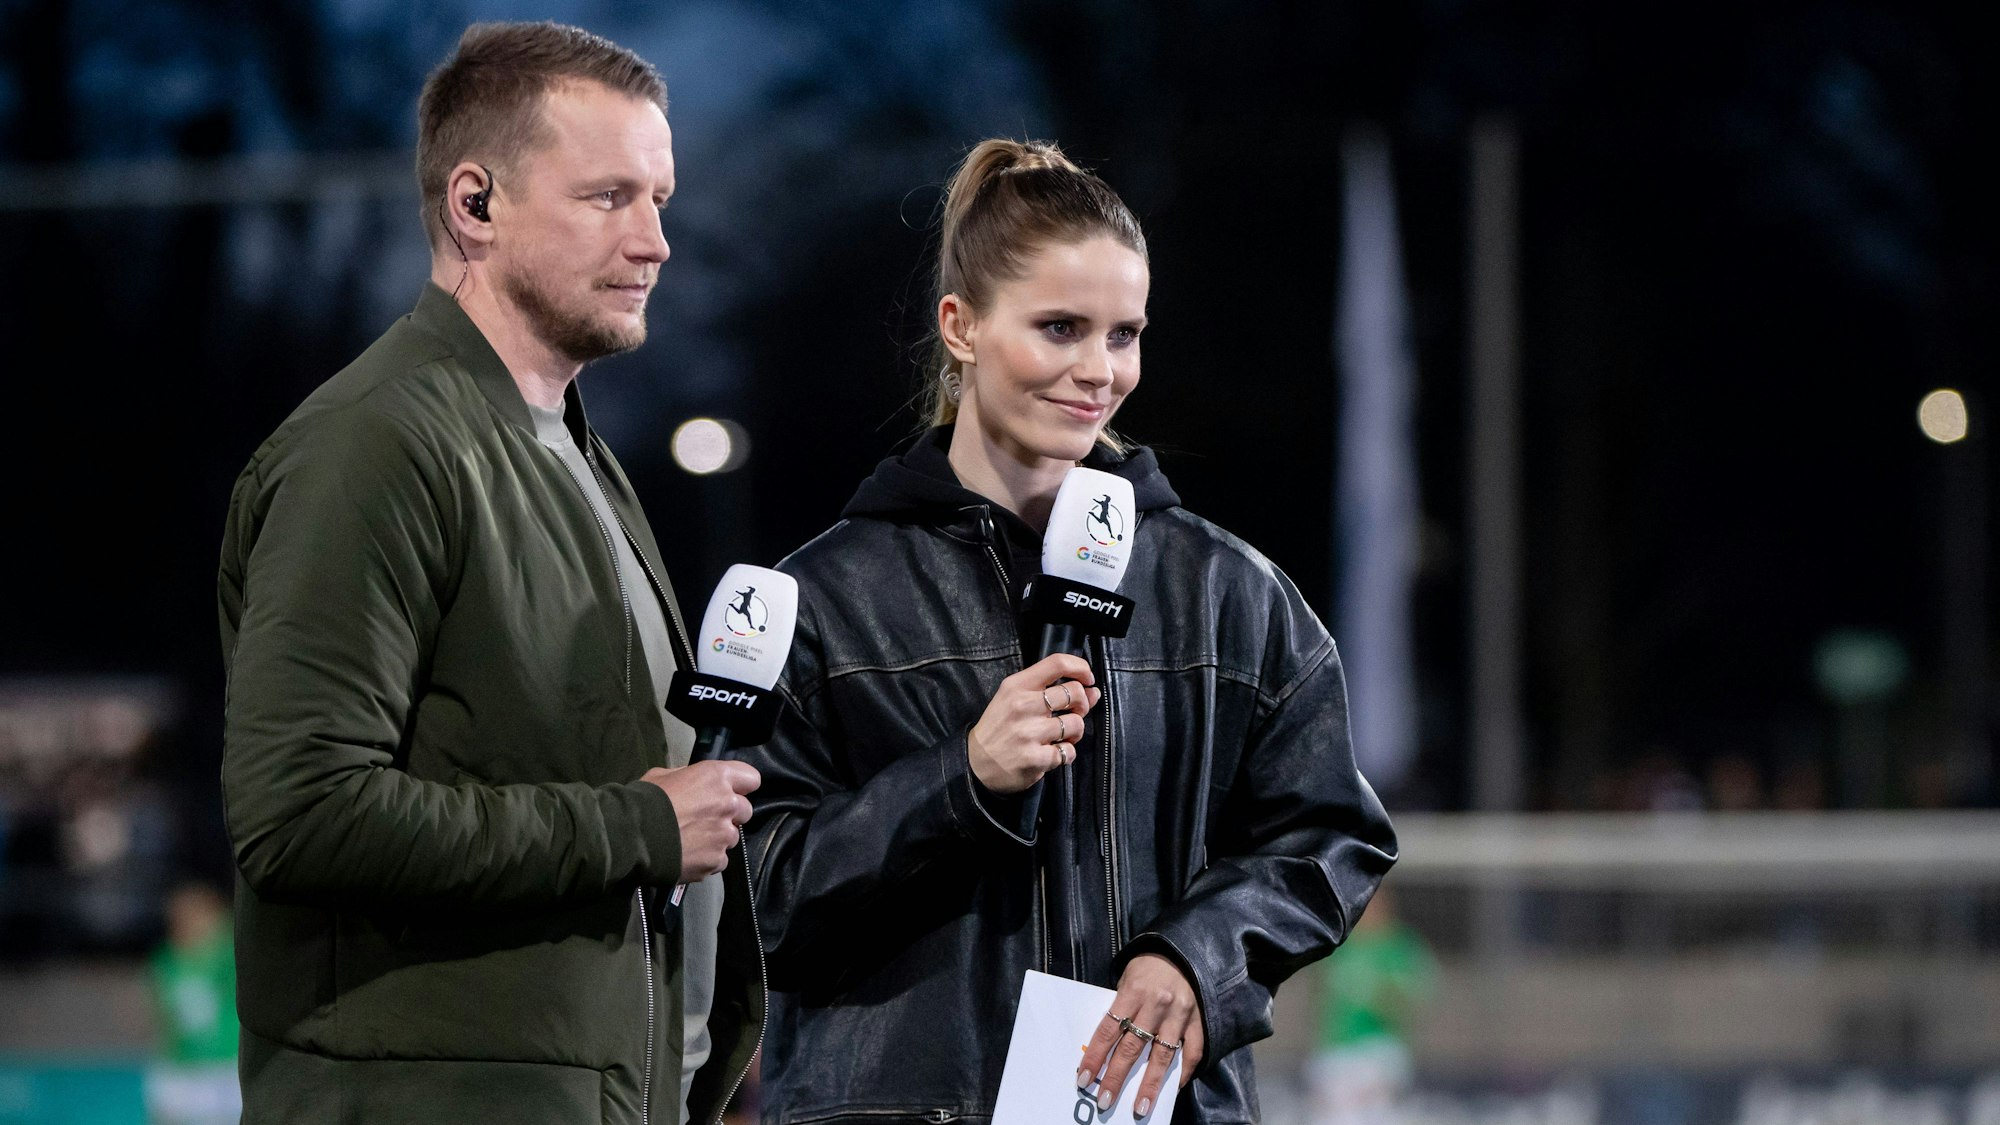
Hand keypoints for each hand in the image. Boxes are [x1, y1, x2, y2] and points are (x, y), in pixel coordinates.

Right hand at [641, 760, 759, 881]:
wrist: (631, 838)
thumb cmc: (645, 800)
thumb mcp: (664, 775)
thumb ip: (688, 777)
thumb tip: (694, 783)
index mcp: (717, 777)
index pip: (751, 778)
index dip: (741, 786)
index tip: (731, 791)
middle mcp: (728, 805)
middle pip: (745, 810)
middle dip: (730, 814)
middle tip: (706, 818)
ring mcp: (725, 835)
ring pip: (732, 837)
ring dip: (718, 838)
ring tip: (692, 840)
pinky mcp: (716, 861)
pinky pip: (720, 859)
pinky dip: (707, 858)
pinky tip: (688, 856)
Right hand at [968, 654, 1101, 793]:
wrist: (975, 764)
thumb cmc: (999, 728)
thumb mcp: (1015, 699)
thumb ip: (1051, 690)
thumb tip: (1093, 691)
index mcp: (1017, 686)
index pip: (1057, 663)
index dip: (1081, 668)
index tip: (1088, 679)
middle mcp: (1023, 705)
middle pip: (1075, 692)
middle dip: (1082, 704)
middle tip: (1073, 714)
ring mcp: (1029, 733)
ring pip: (1076, 724)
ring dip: (1075, 732)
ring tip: (1061, 736)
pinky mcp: (1035, 758)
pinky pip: (1069, 751)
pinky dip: (1066, 754)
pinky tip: (1053, 753)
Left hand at [1077, 954, 1204, 1117]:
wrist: (1185, 950)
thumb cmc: (1149, 966)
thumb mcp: (1127, 977)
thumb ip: (1120, 1007)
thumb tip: (1106, 1044)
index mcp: (1133, 991)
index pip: (1108, 1030)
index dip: (1095, 1057)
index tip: (1084, 1080)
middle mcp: (1156, 1005)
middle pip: (1132, 1048)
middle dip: (1117, 1077)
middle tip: (1106, 1101)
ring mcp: (1179, 1014)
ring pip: (1162, 1055)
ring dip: (1150, 1084)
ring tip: (1141, 1107)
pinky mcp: (1198, 1020)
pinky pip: (1193, 1051)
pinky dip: (1184, 1071)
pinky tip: (1173, 1088)